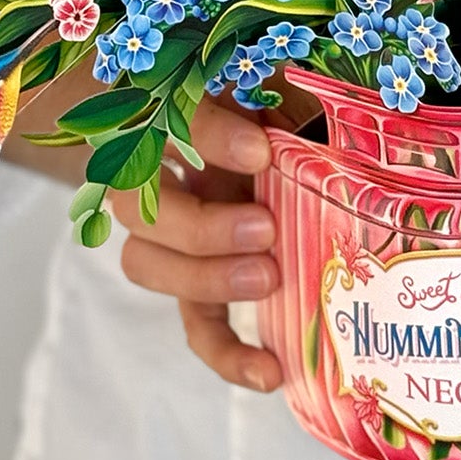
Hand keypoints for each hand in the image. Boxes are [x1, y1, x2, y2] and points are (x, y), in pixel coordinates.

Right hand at [109, 95, 283, 390]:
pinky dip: (226, 353)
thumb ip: (287, 95)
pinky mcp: (195, 283)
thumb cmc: (269, 102)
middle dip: (200, 226)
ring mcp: (169, 231)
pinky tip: (270, 372)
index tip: (260, 149)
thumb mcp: (275, 87)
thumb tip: (322, 113)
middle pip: (137, 207)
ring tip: (268, 277)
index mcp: (174, 112)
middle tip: (263, 229)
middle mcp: (156, 172)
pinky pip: (194, 324)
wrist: (259, 136)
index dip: (210, 138)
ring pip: (146, 263)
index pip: (172, 119)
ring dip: (205, 278)